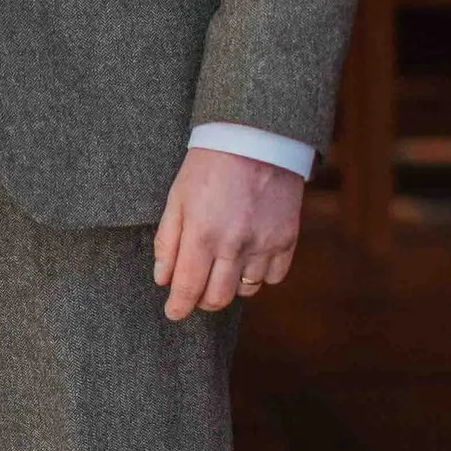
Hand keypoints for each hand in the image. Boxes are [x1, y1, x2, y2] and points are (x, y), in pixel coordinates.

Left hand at [152, 147, 302, 321]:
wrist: (257, 138)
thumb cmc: (209, 166)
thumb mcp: (177, 198)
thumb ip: (168, 242)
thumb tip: (163, 280)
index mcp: (202, 234)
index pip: (188, 289)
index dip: (178, 307)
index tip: (173, 313)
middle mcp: (234, 245)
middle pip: (218, 298)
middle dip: (203, 301)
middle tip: (196, 290)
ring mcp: (264, 243)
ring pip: (247, 290)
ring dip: (231, 285)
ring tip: (223, 265)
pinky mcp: (287, 239)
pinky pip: (273, 277)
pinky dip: (260, 275)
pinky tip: (249, 257)